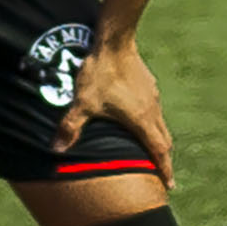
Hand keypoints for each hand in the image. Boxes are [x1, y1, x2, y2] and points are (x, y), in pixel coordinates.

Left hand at [70, 29, 173, 181]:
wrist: (114, 40)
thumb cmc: (100, 73)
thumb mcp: (82, 103)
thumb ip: (71, 127)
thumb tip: (56, 151)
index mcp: (141, 120)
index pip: (159, 151)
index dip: (165, 170)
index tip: (170, 185)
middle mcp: (152, 110)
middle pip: (164, 140)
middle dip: (163, 158)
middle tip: (161, 172)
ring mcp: (153, 95)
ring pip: (160, 123)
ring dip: (157, 138)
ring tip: (150, 148)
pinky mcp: (149, 84)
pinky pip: (154, 109)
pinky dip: (151, 121)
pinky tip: (139, 117)